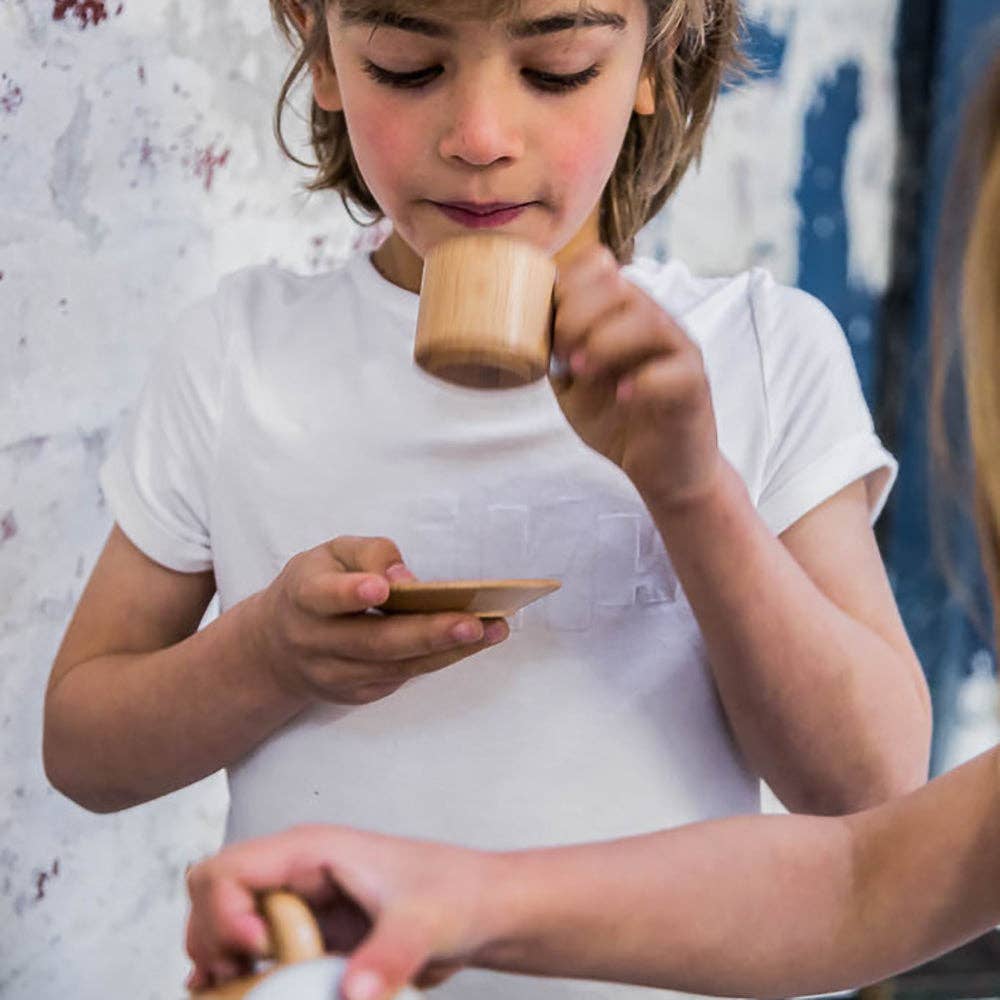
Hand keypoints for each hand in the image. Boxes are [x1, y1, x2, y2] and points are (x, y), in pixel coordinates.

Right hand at [185, 824, 492, 997]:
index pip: (228, 867)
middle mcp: (296, 871)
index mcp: (313, 850)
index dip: (224, 912)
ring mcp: (298, 901)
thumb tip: (353, 994)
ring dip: (217, 955)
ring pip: (221, 918)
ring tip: (240, 987)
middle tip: (240, 976)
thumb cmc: (456, 895)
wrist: (481, 910)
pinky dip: (231, 967)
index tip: (258, 952)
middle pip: (211, 892)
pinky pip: (245, 944)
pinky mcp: (306, 931)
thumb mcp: (424, 925)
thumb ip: (388, 956)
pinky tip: (236, 991)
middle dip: (211, 936)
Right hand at [249, 536, 507, 705]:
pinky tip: (476, 641)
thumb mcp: (330, 555)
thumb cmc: (316, 586)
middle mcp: (316, 642)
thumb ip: (368, 555)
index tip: (381, 589)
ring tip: (494, 629)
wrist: (276, 650)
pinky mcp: (358, 693)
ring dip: (449, 649)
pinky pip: (405, 676)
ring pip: (397, 665)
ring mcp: (336, 676)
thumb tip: (405, 580)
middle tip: (472, 622)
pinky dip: (442, 658)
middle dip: (427, 633)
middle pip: (374, 642)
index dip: (350, 593)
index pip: (323, 597)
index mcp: (304, 598)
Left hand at [551, 246, 722, 509]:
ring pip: (649, 320)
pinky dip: (644, 380)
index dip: (567, 289)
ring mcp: (678, 350)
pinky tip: (622, 395)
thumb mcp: (572, 384)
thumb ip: (554, 354)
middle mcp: (654, 320)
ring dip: (606, 343)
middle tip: (565, 357)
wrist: (660, 468)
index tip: (550, 331)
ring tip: (583, 372)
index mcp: (622, 312)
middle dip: (579, 317)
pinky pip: (676, 369)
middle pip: (620, 286)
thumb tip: (527, 328)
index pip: (598, 266)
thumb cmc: (617, 420)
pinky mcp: (695, 385)